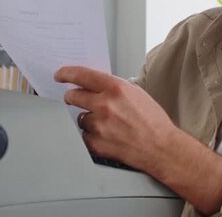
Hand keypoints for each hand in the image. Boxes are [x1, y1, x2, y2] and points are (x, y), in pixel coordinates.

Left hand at [54, 66, 176, 172]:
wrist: (161, 148)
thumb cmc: (153, 121)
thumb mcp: (136, 93)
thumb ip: (114, 87)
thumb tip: (94, 84)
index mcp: (116, 88)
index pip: (82, 75)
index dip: (67, 73)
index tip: (60, 75)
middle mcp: (105, 105)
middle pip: (73, 96)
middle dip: (72, 97)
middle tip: (74, 98)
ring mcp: (99, 125)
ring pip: (79, 118)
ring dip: (87, 119)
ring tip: (106, 124)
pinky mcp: (96, 143)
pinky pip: (84, 135)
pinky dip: (91, 135)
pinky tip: (107, 136)